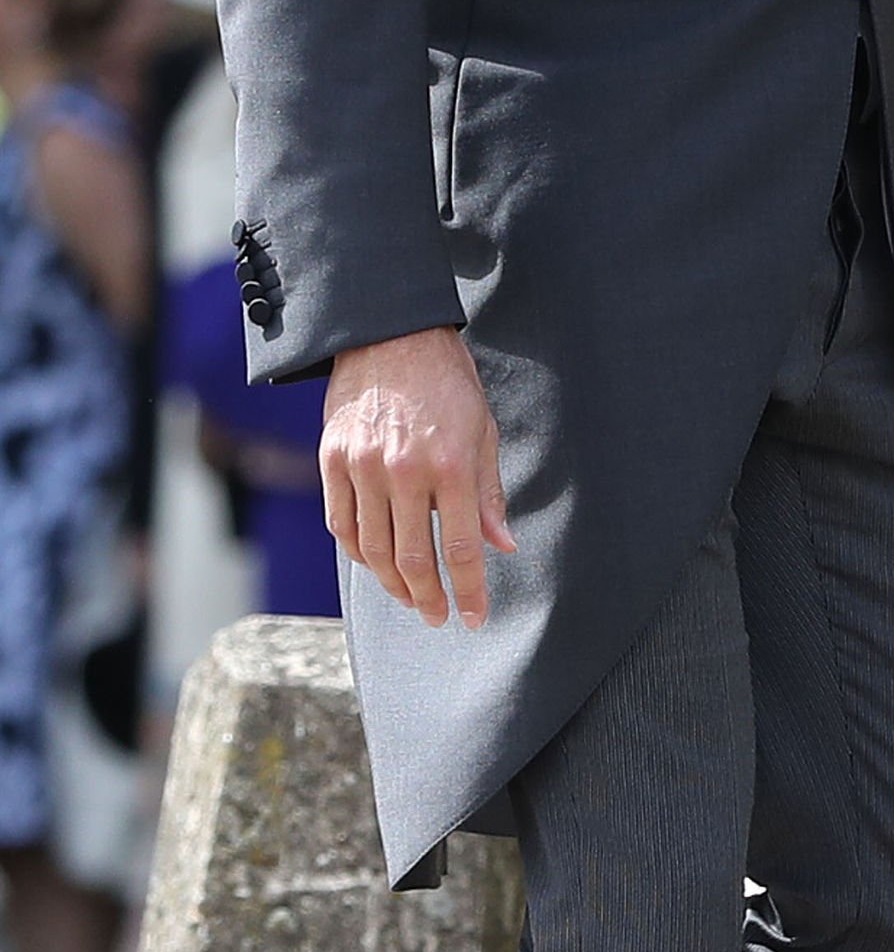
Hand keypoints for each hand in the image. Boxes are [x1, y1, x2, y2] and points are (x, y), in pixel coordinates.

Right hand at [322, 326, 513, 627]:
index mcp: (451, 465)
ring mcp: (362, 466)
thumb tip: (502, 546)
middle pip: (413, 558)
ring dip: (392, 583)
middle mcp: (404, 470)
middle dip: (428, 597)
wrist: (391, 335)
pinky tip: (375, 564)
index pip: (461, 548)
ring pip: (372, 549)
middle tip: (438, 616)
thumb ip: (488, 494)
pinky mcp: (333, 459)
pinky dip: (358, 552)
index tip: (474, 617)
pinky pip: (341, 523)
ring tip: (410, 598)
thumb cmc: (447, 383)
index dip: (469, 591)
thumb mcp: (483, 432)